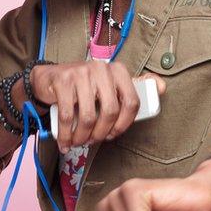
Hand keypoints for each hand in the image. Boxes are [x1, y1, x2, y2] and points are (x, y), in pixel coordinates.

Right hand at [28, 61, 165, 153]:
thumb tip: (161, 87)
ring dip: (82, 136)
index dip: (124, 124)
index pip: (131, 101)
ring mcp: (80, 73)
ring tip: (79, 141)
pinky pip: (66, 115)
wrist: (49, 79)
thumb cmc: (84, 88)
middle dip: (102, 133)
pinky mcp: (63, 81)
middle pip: (110, 111)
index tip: (114, 134)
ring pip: (88, 116)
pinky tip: (65, 141)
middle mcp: (101, 68)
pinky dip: (65, 135)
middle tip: (94, 140)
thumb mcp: (109, 85)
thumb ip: (134, 87)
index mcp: (117, 70)